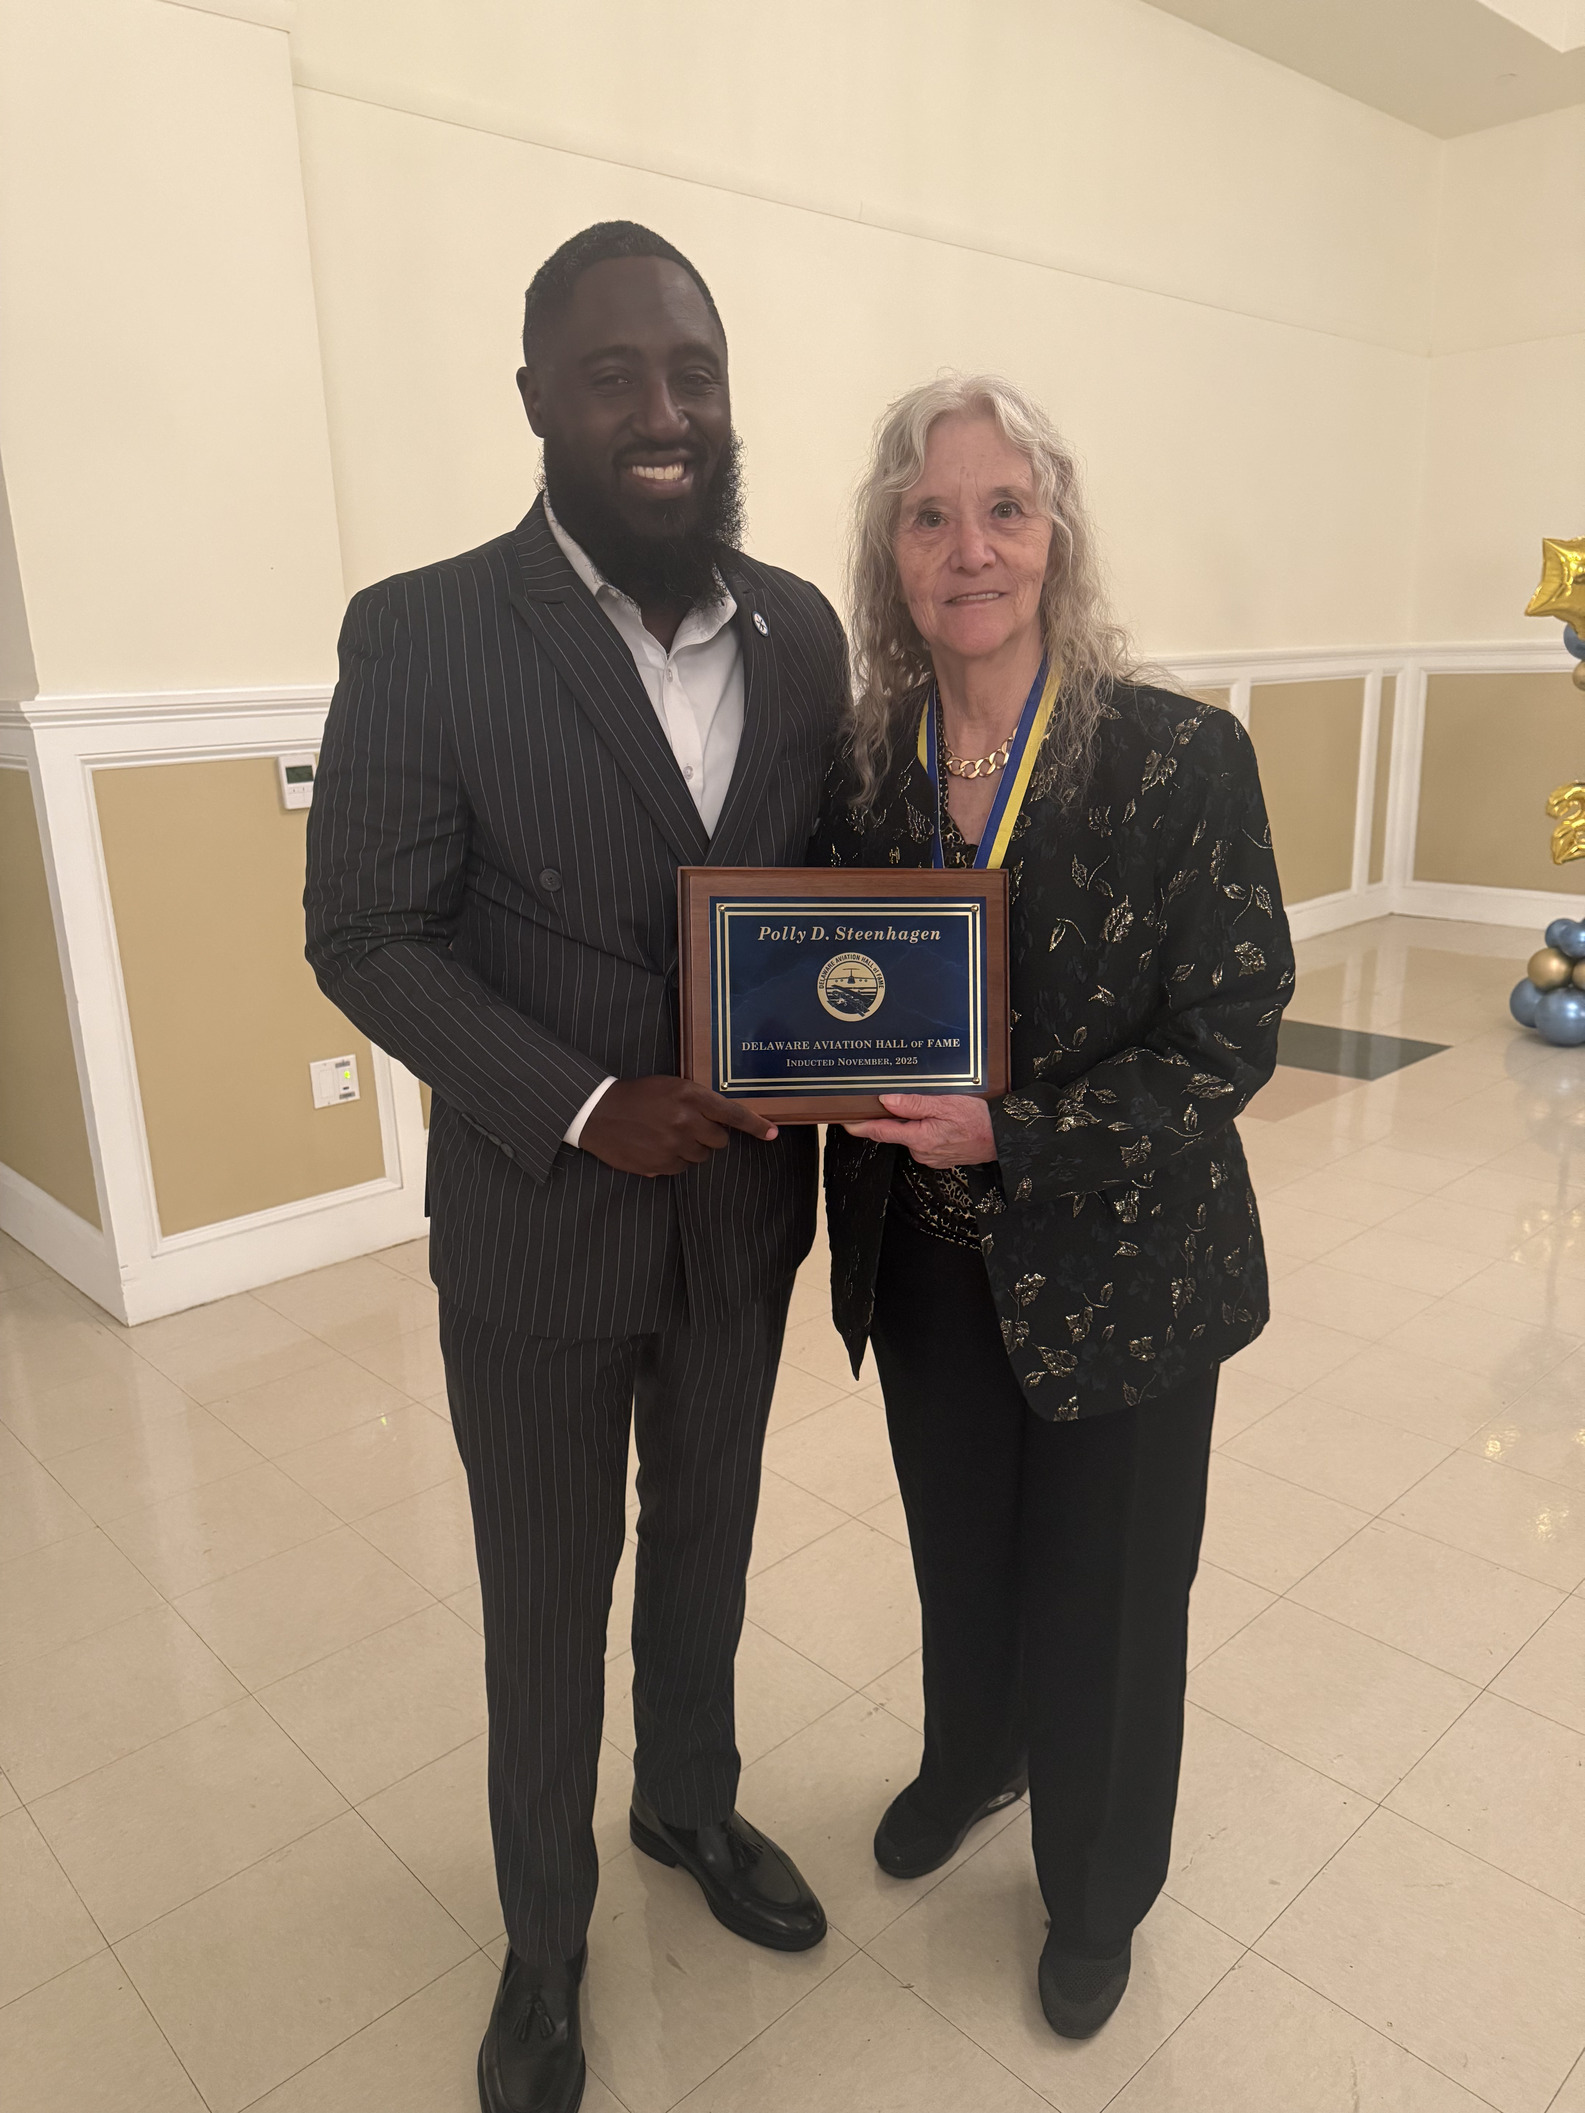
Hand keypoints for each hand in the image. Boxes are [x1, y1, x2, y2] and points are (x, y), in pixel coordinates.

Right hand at [579, 1076, 777, 1176]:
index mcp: (690, 1096)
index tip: (772, 1134)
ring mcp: (673, 1145)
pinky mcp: (660, 1164)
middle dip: (708, 1135)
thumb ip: (697, 1100)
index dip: (754, 1125)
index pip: (731, 1113)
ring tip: (665, 1134)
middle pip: (719, 1140)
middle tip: (686, 1125)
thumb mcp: (670, 1086)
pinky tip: (655, 1146)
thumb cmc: (637, 1095)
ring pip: (701, 1156)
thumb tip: (723, 1121)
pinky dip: (672, 1160)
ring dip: (690, 1148)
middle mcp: (685, 1121)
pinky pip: (681, 1168)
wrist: (598, 1111)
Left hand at [843, 1093, 996, 1166]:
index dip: (860, 1126)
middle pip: (895, 1131)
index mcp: (920, 1138)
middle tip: (894, 1097)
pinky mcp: (938, 1157)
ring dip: (912, 1121)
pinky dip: (924, 1128)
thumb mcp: (946, 1104)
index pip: (881, 1132)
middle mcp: (921, 1151)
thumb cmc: (980, 1120)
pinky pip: (923, 1140)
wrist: (1004, 1138)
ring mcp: (930, 1156)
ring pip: (910, 1134)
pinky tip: (937, 1118)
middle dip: (892, 1116)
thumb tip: (886, 1101)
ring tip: (929, 1106)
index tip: (845, 1121)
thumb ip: (914, 1104)